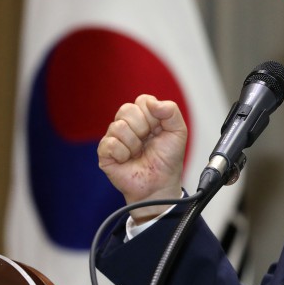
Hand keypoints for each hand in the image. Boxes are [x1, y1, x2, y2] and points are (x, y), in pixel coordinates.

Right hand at [97, 95, 186, 222]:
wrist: (160, 184)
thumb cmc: (168, 159)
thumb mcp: (178, 131)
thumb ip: (171, 111)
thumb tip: (152, 103)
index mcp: (144, 116)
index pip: (142, 100)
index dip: (152, 115)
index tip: (159, 129)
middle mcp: (127, 124)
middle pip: (127, 109)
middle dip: (143, 128)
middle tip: (148, 142)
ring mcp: (115, 137)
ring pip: (118, 126)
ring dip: (134, 143)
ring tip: (138, 153)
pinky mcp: (105, 152)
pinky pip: (110, 143)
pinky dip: (123, 154)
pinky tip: (128, 160)